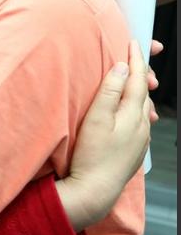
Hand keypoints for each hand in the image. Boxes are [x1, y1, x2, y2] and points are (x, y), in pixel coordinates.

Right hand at [65, 40, 152, 227]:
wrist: (95, 190)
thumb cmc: (91, 155)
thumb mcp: (95, 118)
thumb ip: (109, 91)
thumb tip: (121, 67)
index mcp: (132, 113)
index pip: (137, 79)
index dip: (135, 60)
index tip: (133, 43)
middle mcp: (142, 125)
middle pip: (144, 92)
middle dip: (140, 73)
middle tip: (135, 58)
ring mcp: (140, 140)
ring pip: (143, 108)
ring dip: (138, 93)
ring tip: (133, 82)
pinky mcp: (134, 151)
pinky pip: (140, 123)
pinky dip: (136, 111)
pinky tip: (128, 114)